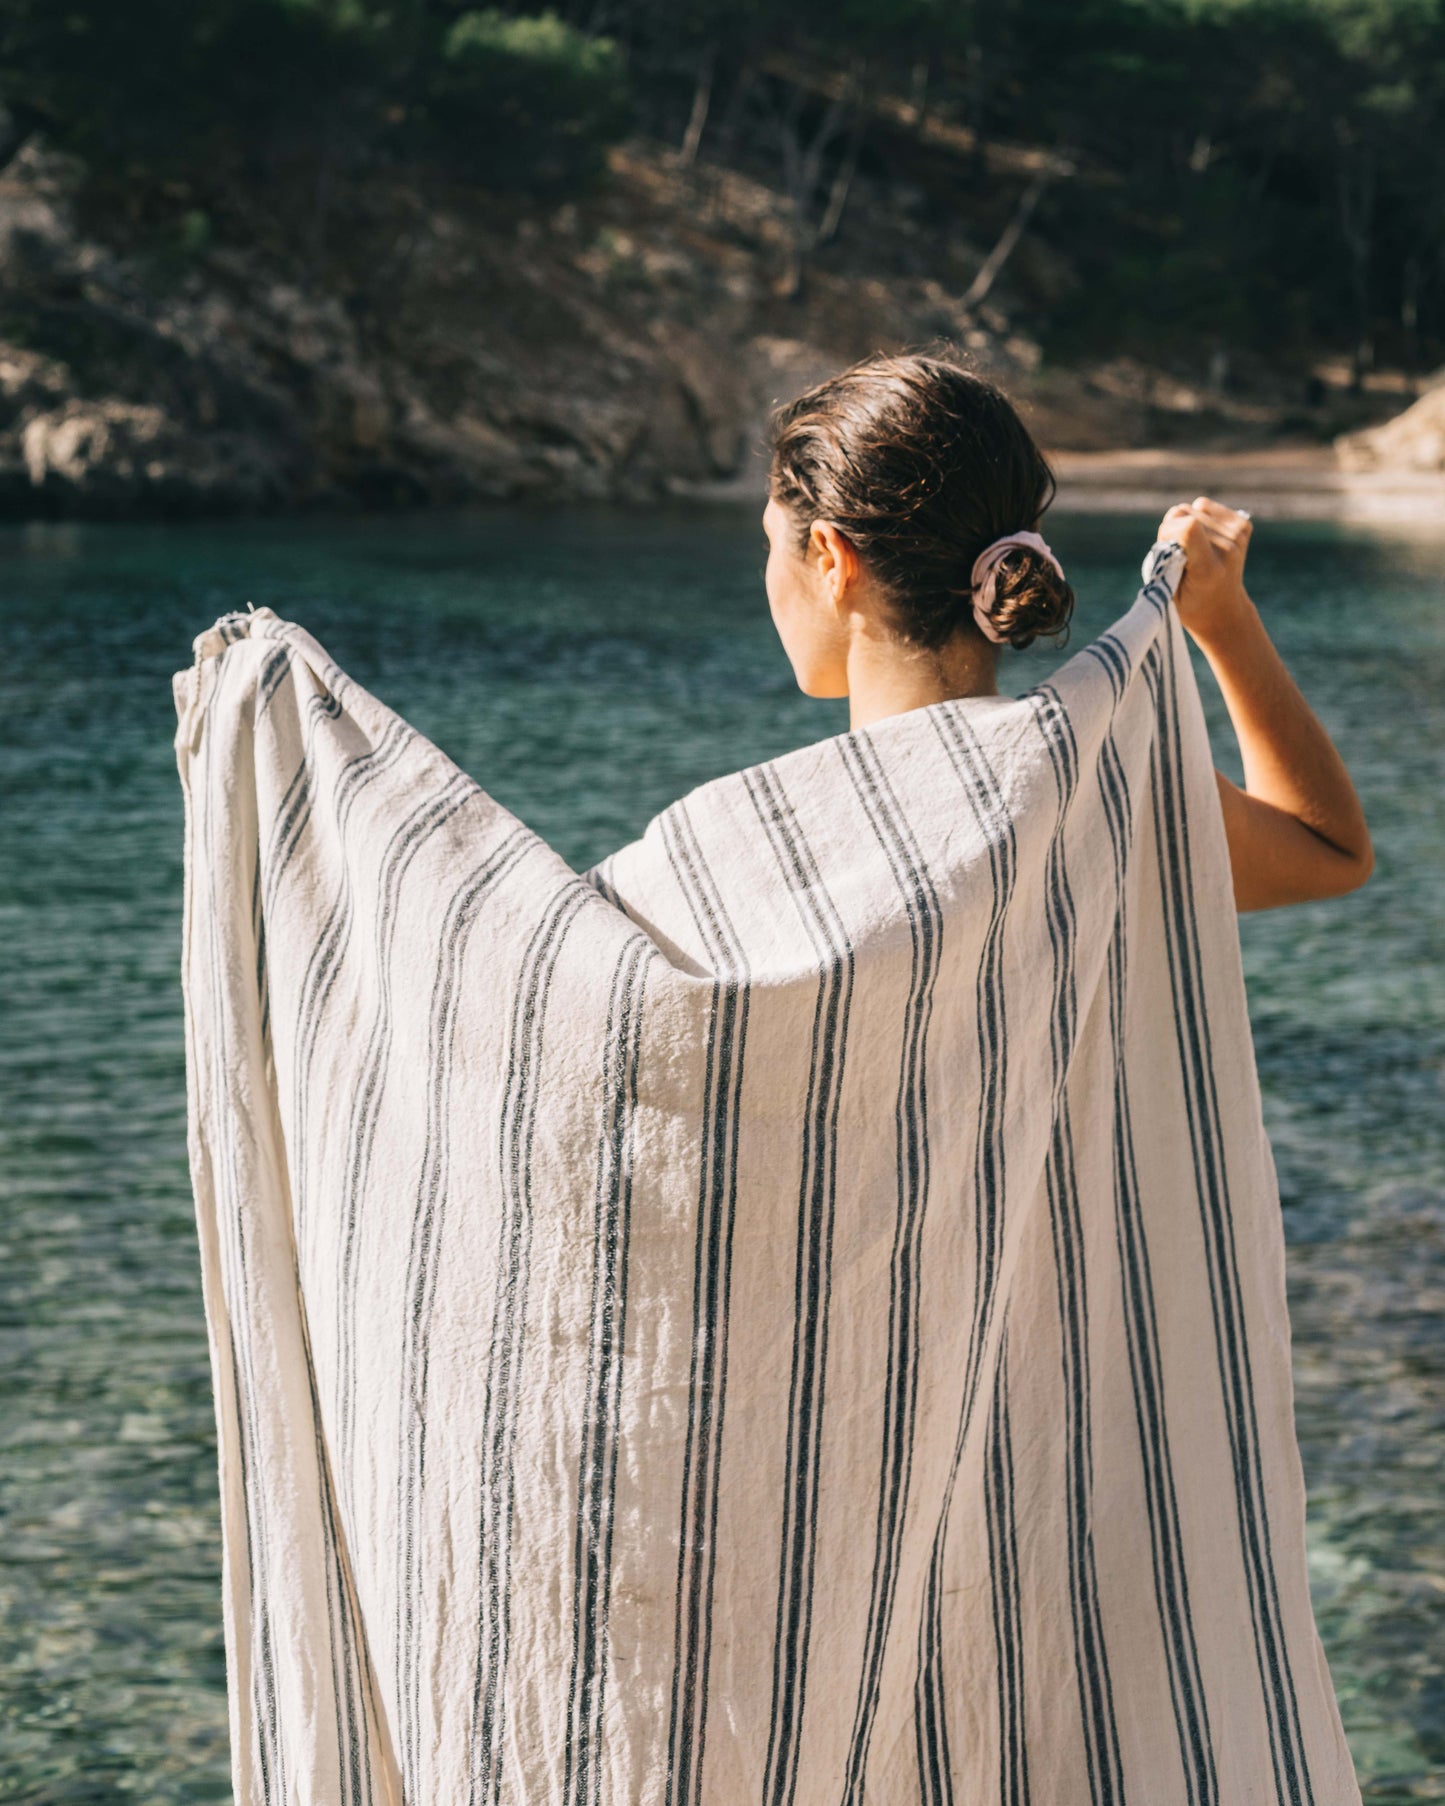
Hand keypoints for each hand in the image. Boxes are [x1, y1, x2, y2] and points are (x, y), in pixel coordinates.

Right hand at [1157, 496, 1252, 643]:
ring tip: (1191, 546)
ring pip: (1195, 506)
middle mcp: (1228, 549)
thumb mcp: (1170, 588)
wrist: (1223, 610)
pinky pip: (1207, 505)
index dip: (1168, 531)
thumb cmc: (1190, 602)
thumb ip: (1168, 556)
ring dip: (1186, 522)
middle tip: (1177, 553)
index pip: (1188, 526)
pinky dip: (1200, 517)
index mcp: (1209, 568)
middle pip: (1186, 513)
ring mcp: (1238, 536)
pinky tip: (1203, 537)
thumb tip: (1174, 523)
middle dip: (1173, 528)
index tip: (1165, 549)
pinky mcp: (1242, 525)